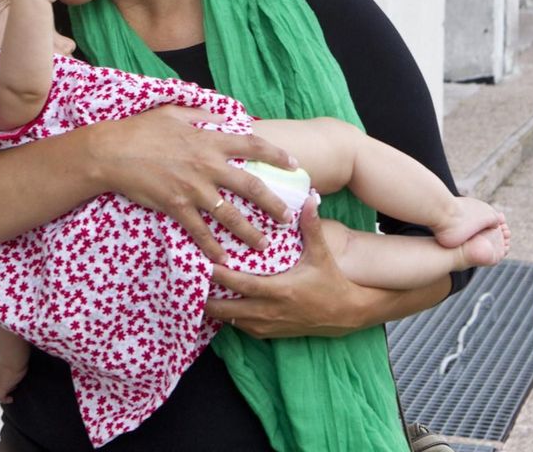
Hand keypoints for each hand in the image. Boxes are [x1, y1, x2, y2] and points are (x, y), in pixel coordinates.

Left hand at [0, 355, 28, 403]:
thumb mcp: (13, 354)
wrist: (12, 357)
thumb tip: (22, 353)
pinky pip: (2, 398)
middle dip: (0, 384)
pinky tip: (11, 399)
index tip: (6, 377)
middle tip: (10, 384)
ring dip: (3, 391)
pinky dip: (6, 399)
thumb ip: (14, 356)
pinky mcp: (0, 390)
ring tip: (12, 391)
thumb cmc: (14, 352)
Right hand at [88, 105, 295, 263]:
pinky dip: (213, 246)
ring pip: (230, 215)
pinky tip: (224, 259)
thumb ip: (203, 114)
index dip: (276, 155)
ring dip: (249, 232)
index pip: (252, 145)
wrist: (112, 152)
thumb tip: (225, 115)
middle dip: (273, 204)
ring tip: (264, 246)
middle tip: (288, 218)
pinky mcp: (176, 206)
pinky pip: (200, 231)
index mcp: (209, 141)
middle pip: (251, 186)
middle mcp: (207, 166)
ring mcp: (193, 189)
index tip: (294, 165)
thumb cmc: (140, 129)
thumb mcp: (174, 112)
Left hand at [203, 197, 369, 336]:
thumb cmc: (332, 282)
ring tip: (193, 293)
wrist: (347, 314)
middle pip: (226, 309)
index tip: (199, 264)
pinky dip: (228, 318)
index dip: (218, 275)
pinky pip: (241, 328)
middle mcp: (269, 311)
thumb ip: (312, 227)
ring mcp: (268, 326)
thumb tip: (309, 198)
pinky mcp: (270, 334)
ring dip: (214, 309)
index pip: (240, 283)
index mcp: (279, 290)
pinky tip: (218, 305)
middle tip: (185, 282)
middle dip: (204, 297)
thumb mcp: (321, 254)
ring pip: (230, 321)